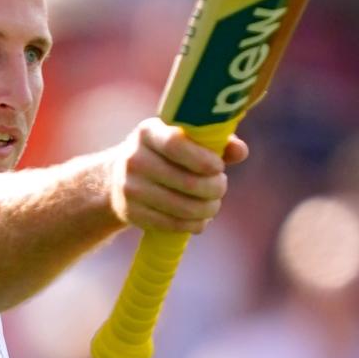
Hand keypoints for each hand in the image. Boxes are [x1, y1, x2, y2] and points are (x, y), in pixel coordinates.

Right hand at [108, 117, 246, 234]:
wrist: (117, 179)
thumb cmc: (164, 155)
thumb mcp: (182, 140)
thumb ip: (214, 142)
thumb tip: (241, 152)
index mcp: (148, 132)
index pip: (176, 144)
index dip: (203, 159)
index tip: (218, 167)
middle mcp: (134, 159)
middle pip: (186, 181)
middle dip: (214, 188)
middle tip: (221, 187)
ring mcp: (130, 188)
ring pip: (181, 207)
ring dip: (207, 210)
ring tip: (213, 205)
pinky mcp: (131, 212)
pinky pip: (171, 224)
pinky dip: (193, 225)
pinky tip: (200, 220)